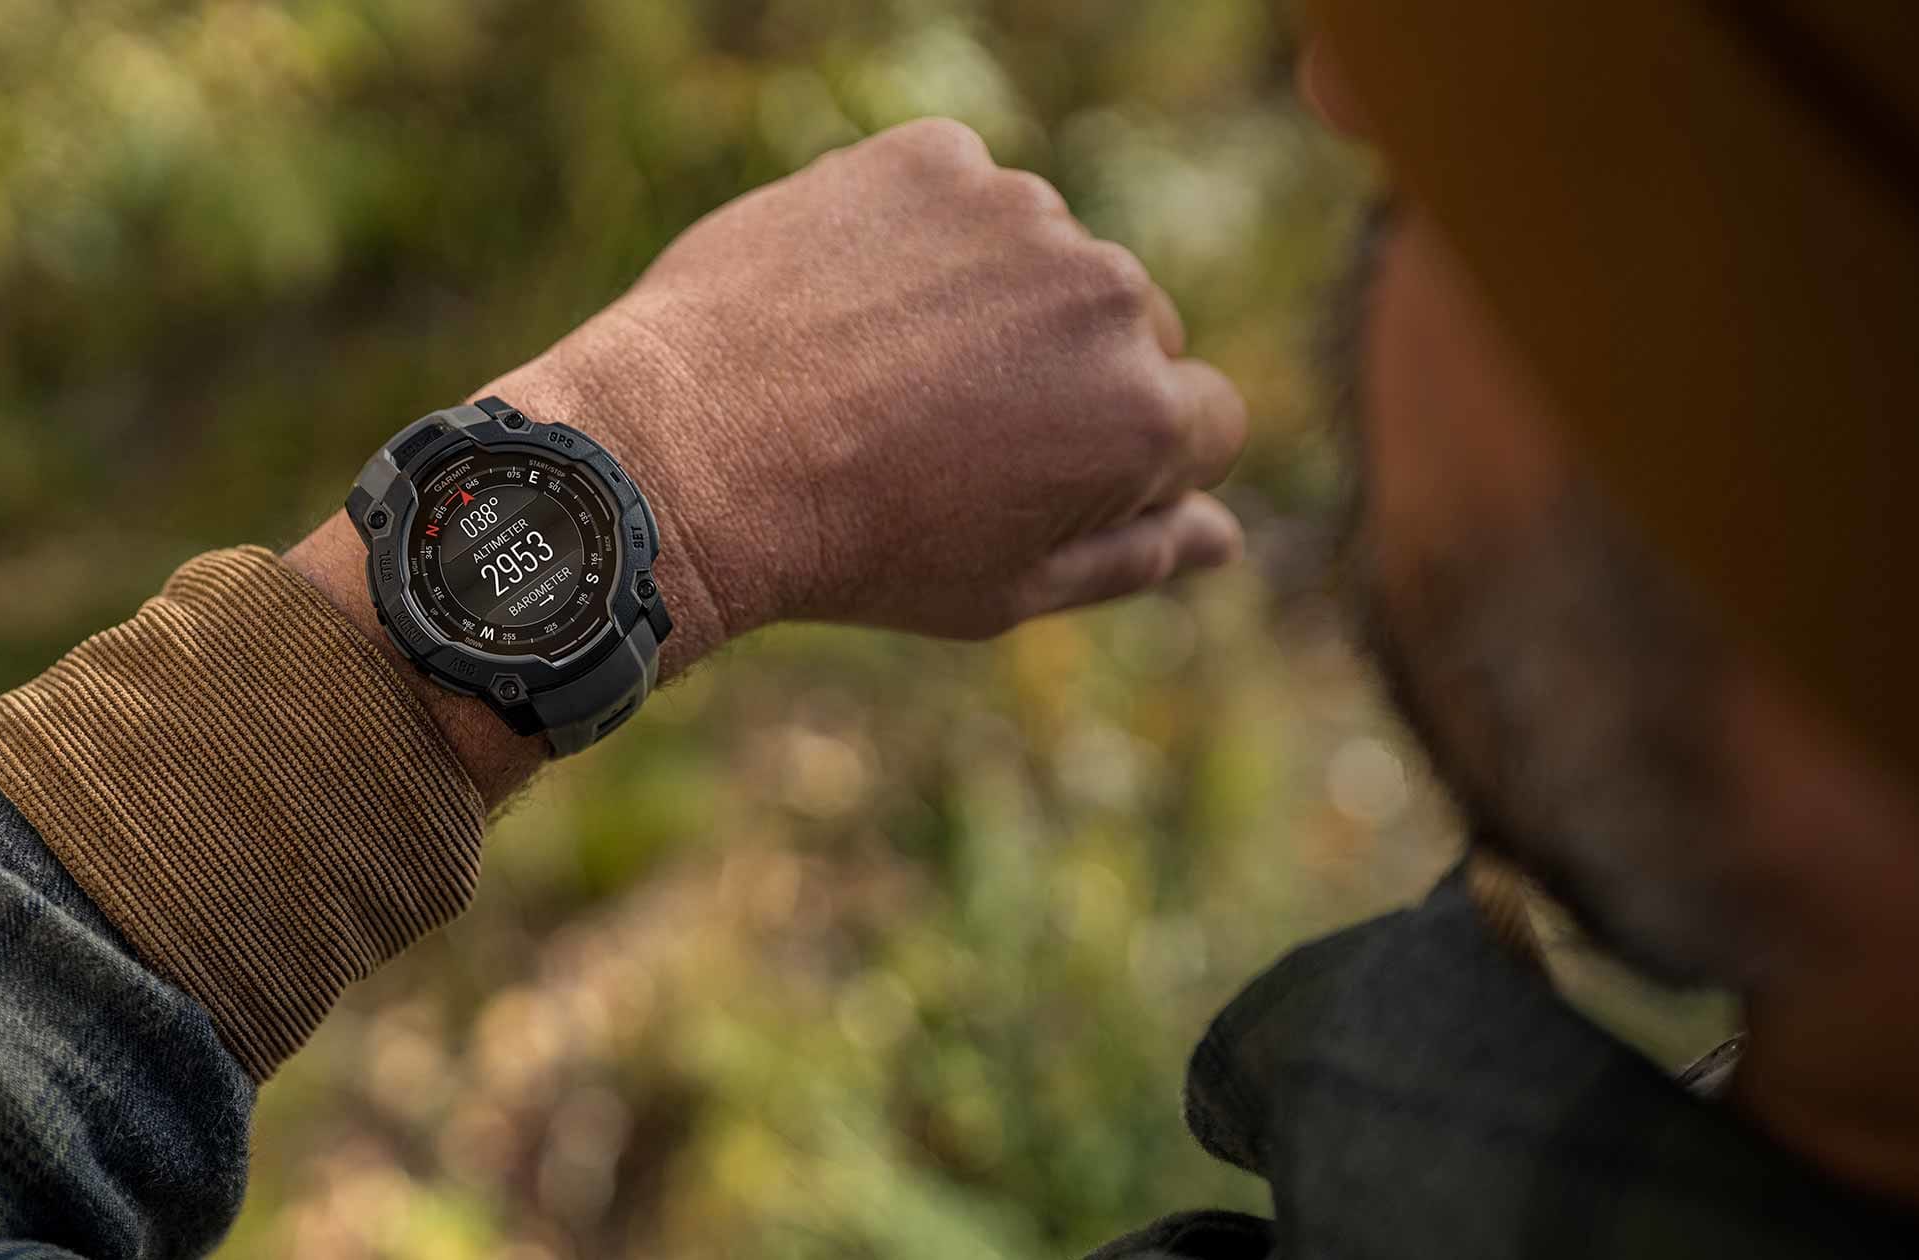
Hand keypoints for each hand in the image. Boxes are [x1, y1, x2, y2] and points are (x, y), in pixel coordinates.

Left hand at [483, 118, 1247, 646]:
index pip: (1207, 420)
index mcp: (1144, 415)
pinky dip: (926, 237)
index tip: (1041, 474)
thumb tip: (1228, 537)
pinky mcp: (934, 159)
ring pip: (1050, 257)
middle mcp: (1108, 295)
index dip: (1131, 459)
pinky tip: (854, 303)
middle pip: (1136, 330)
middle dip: (1072, 373)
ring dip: (1000, 301)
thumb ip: (1135, 556)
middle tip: (952, 429)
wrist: (690, 457)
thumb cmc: (856, 549)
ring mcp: (1020, 213)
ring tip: (889, 368)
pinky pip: (964, 194)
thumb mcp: (1009, 589)